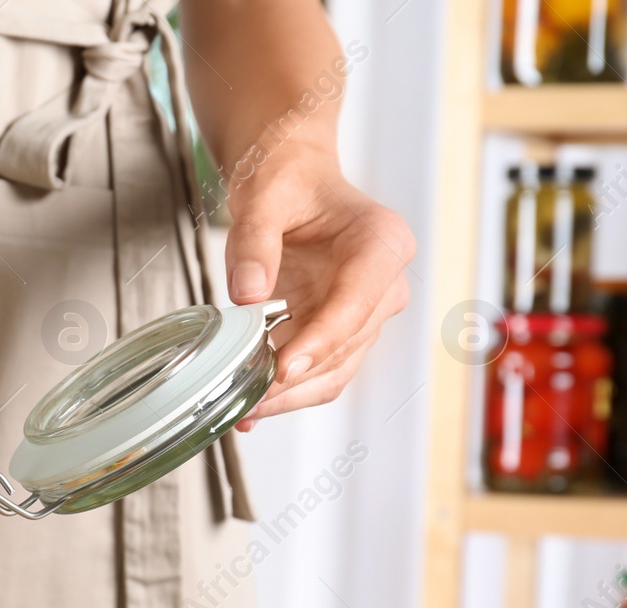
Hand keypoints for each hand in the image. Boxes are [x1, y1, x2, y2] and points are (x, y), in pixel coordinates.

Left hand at [222, 140, 414, 428]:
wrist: (290, 180)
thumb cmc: (287, 179)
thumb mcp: (262, 197)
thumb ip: (254, 243)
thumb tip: (247, 295)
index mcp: (380, 244)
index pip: (355, 305)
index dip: (320, 342)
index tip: (283, 368)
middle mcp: (383, 285)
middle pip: (345, 347)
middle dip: (296, 379)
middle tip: (246, 398)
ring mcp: (364, 313)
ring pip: (334, 370)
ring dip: (290, 395)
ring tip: (244, 409)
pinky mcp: (339, 331)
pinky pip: (318, 371)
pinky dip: (287, 392)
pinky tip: (252, 408)